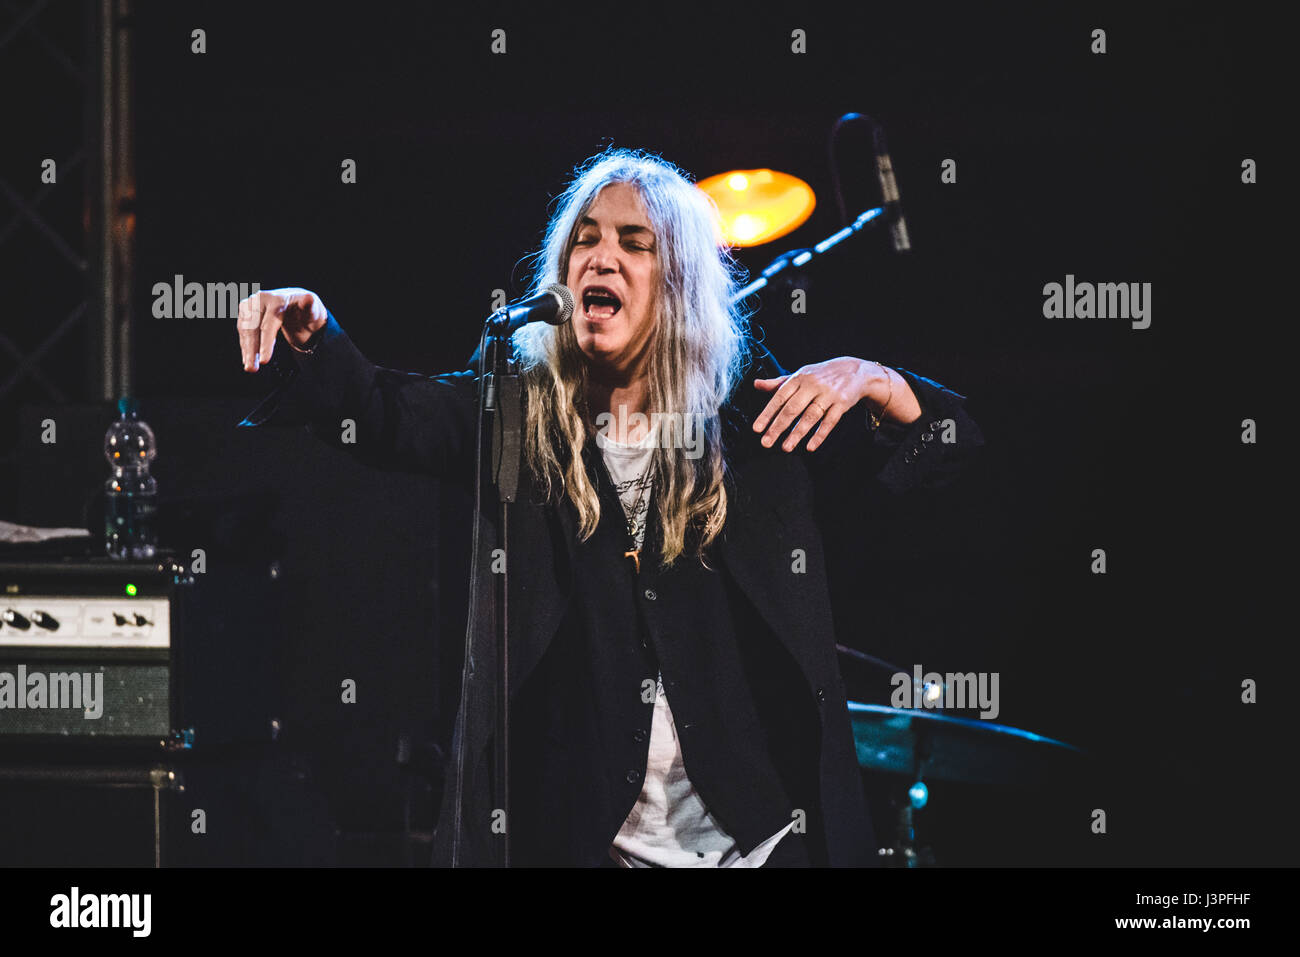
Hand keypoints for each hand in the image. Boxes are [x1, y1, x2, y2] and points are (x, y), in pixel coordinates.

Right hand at [237, 287, 327, 371]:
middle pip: (253, 327)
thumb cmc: (305, 308)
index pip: (269, 323)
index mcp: (277, 299)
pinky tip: (247, 359)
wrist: (294, 302)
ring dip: (246, 350)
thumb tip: (309, 298)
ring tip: (250, 368)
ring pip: (245, 330)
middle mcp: (260, 300)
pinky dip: (245, 346)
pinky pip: (243, 331)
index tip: (265, 361)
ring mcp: (250, 305)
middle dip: (252, 350)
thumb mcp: (312, 307)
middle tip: (252, 369)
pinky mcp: (245, 312)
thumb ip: (309, 304)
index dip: (266, 343)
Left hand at [751, 357, 876, 451]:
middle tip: (766, 442)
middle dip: (778, 426)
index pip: (779, 397)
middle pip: (792, 408)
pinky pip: (830, 421)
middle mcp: (812, 385)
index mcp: (799, 378)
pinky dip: (820, 435)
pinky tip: (810, 447)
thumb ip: (778, 383)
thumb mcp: (800, 375)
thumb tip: (756, 384)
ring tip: (786, 447)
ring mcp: (828, 394)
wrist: (855, 371)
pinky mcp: (842, 403)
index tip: (757, 429)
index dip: (768, 413)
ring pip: (810, 416)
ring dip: (797, 433)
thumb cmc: (821, 376)